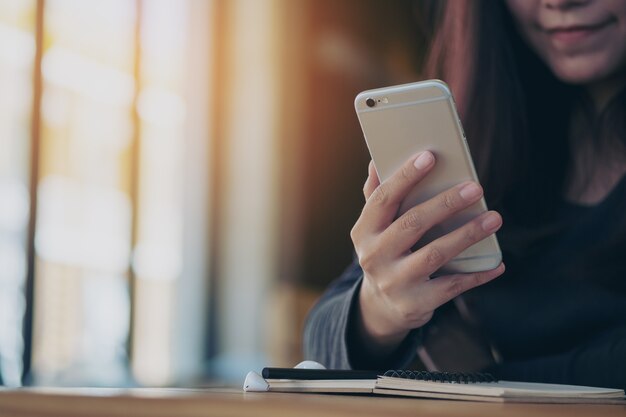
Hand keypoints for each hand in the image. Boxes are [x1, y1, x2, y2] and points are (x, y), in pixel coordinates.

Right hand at [350, 151, 504, 356]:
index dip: (405, 177)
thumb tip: (375, 161)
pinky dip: (477, 276)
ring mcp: (393, 282)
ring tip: (494, 219)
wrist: (380, 307)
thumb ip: (376, 195)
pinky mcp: (415, 303)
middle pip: (412, 224)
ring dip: (467, 235)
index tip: (430, 156)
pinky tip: (498, 264)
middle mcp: (374, 256)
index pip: (383, 199)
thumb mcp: (374, 228)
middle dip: (446, 204)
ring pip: (435, 254)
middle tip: (475, 188)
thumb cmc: (385, 252)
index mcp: (363, 231)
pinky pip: (451, 286)